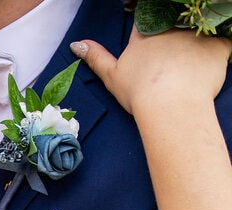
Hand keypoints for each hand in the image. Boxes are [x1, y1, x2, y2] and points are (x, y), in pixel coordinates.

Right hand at [72, 26, 230, 115]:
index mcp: (147, 34)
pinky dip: (218, 56)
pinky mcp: (217, 47)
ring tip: (190, 71)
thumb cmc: (139, 94)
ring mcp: (196, 35)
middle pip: (174, 23)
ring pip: (198, 33)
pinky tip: (209, 72)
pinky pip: (222, 46)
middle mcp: (172, 28)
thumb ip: (96, 57)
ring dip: (196, 46)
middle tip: (170, 65)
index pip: (148, 19)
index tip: (151, 45)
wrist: (169, 106)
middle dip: (174, 38)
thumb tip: (76, 44)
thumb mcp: (112, 76)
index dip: (149, 27)